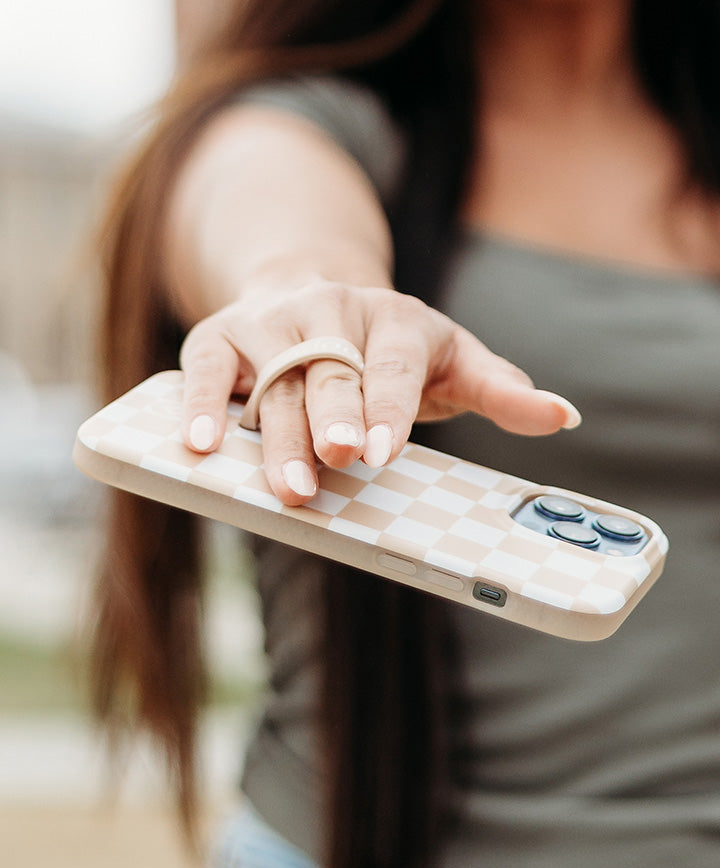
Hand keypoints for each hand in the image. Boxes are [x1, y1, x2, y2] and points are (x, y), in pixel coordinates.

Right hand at [179, 280, 580, 504]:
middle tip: (336, 460)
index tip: (381, 453)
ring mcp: (272, 320)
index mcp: (395, 317)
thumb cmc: (391, 348)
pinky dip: (198, 405)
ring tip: (286, 487)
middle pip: (329, 369)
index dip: (386, 407)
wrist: (313, 289)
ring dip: (276, 434)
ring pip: (270, 378)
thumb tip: (564, 415)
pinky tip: (200, 447)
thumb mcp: (450, 360)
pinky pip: (202, 366)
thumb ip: (500, 388)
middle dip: (332, 418)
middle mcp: (332, 310)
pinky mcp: (221, 334)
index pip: (391, 362)